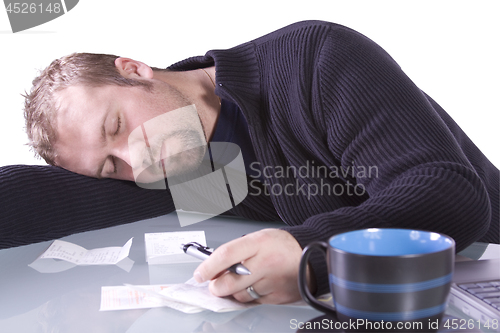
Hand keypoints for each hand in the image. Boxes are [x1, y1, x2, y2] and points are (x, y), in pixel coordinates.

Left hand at [193, 229, 313, 303]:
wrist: (310, 255)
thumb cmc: (281, 245)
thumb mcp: (258, 239)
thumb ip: (237, 251)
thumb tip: (214, 269)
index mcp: (259, 243)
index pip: (226, 255)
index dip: (209, 267)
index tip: (200, 274)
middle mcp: (266, 262)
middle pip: (230, 282)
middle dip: (217, 287)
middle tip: (215, 284)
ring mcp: (273, 281)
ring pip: (241, 295)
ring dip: (235, 292)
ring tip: (244, 280)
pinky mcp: (279, 297)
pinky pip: (254, 302)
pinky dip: (250, 297)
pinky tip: (257, 286)